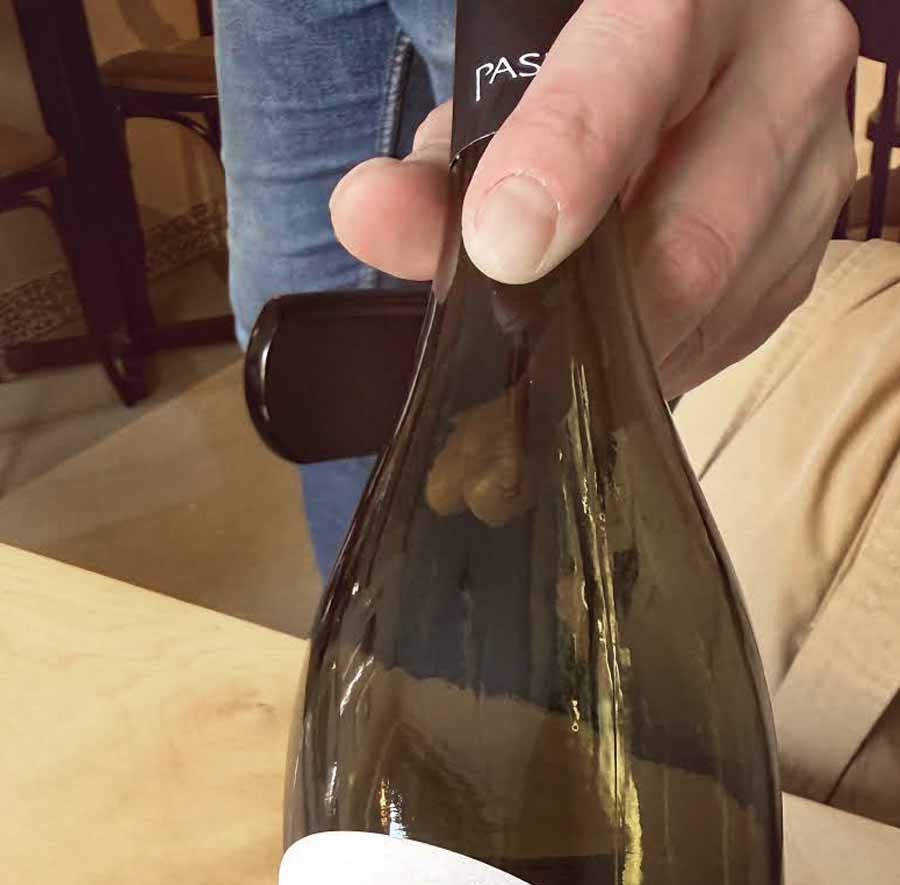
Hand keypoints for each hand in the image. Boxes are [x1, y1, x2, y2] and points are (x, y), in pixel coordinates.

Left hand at [330, 0, 857, 396]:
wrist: (694, 72)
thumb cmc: (581, 80)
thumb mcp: (506, 94)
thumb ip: (438, 161)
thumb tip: (369, 218)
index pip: (636, 69)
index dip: (568, 164)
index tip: (502, 250)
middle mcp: (783, 64)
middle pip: (694, 232)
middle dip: (594, 315)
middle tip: (519, 361)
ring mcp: (814, 164)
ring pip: (717, 300)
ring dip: (621, 349)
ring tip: (556, 350)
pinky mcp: (816, 248)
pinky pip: (735, 333)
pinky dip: (662, 353)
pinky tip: (616, 341)